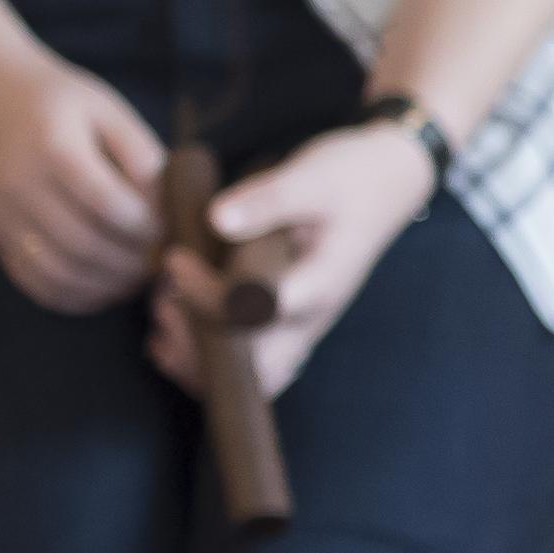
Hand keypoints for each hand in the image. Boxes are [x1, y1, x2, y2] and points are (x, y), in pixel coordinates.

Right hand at [0, 51, 170, 313]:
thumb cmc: (66, 105)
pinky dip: (76, 295)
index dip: (146, 227)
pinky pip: (35, 282)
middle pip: (82, 244)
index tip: (169, 230)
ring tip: (138, 278)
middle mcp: (18, 184)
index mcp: (51, 146)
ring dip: (107, 285)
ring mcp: (1, 214)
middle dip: (131, 262)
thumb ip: (143, 159)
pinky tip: (106, 286)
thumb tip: (171, 213)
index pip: (106, 203)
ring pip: (58, 271)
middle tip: (162, 263)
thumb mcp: (111, 113)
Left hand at [151, 116, 435, 401]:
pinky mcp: (292, 319)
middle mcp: (312, 316)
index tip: (176, 260)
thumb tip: (216, 220)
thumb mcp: (312, 176)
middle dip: (198, 348)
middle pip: (255, 369)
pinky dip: (210, 357)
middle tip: (164, 301)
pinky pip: (254, 361)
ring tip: (166, 314)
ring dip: (202, 360)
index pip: (254, 313)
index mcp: (317, 284)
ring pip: (254, 376)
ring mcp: (304, 323)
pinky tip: (176, 329)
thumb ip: (268, 199)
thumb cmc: (353, 177)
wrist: (389, 181)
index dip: (205, 297)